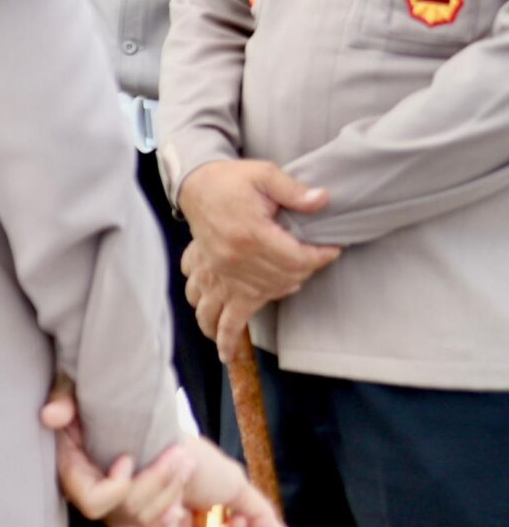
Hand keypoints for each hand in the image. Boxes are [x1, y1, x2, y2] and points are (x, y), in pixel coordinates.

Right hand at [40, 374, 189, 526]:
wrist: (98, 404)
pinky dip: (164, 519)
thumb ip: (63, 401)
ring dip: (170, 492)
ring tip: (187, 462)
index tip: (129, 457)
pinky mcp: (121, 511)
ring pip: (142, 519)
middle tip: (181, 453)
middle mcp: (86, 493)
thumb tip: (51, 416)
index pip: (94, 501)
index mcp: (71, 469)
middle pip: (127, 509)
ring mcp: (105, 506)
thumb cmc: (83, 395)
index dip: (116, 486)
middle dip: (158, 482)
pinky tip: (180, 506)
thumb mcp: (70, 390)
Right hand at [178, 159, 339, 353]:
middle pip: (280, 283)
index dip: (320, 257)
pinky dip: (220, 335)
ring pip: (250, 303)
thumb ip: (293, 190)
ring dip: (273, 302)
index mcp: (250, 235)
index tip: (332, 250)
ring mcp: (220, 275)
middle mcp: (234, 261)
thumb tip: (324, 200)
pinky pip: (212, 312)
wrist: (194, 185)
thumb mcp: (264, 174)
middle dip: (301, 275)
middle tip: (310, 263)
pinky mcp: (213, 279)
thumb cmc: (230, 180)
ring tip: (283, 306)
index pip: (296, 259)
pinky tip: (226, 352)